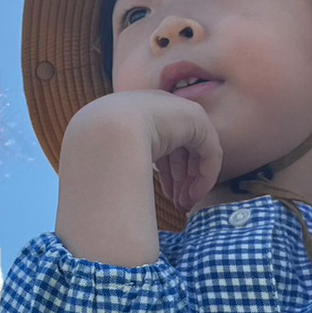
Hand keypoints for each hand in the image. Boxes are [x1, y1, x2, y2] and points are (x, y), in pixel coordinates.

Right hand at [73, 90, 223, 211]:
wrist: (107, 132)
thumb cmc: (102, 149)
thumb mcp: (114, 156)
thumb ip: (127, 163)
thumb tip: (127, 185)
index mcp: (140, 113)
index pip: (163, 145)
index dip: (168, 174)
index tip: (168, 196)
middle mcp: (162, 108)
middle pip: (181, 150)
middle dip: (181, 180)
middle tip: (180, 204)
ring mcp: (180, 111)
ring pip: (197, 153)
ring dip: (192, 181)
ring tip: (186, 204)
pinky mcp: (196, 119)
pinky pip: (209, 151)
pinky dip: (205, 175)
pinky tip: (195, 195)